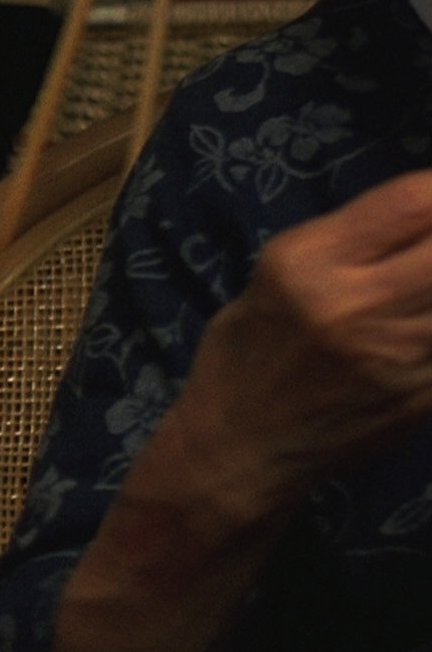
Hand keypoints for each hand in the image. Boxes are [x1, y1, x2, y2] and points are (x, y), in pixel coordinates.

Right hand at [170, 168, 431, 518]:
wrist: (239, 451)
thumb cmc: (243, 356)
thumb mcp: (273, 278)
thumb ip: (349, 242)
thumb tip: (425, 209)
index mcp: (306, 265)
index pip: (415, 200)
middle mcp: (357, 306)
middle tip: (430, 247)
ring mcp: (401, 356)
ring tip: (424, 288)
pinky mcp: (427, 396)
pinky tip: (424, 322)